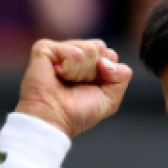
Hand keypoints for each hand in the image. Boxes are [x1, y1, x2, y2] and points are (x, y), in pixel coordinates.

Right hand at [16, 39, 133, 136]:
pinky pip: (73, 52)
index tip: (91, 88)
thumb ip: (122, 76)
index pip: (109, 54)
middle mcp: (74, 52)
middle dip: (94, 72)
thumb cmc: (77, 112)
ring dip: (81, 73)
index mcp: (88, 61)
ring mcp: (59, 49)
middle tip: (77, 85)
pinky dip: (70, 69)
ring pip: (89, 49)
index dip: (106, 74)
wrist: (55, 119)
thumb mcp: (111, 98)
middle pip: (99, 47)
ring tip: (66, 82)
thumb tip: (106, 60)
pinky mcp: (45, 48)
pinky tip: (57, 76)